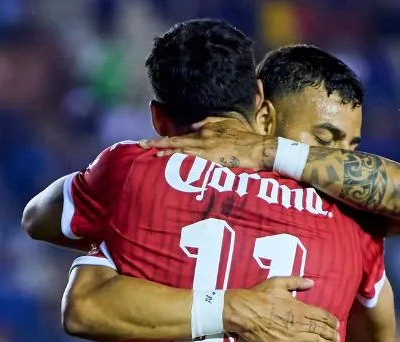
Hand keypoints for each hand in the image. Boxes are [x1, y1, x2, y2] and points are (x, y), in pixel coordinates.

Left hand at [139, 120, 276, 169]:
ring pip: (179, 148)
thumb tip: (195, 126)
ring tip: (148, 152)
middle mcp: (202, 137)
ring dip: (163, 150)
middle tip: (140, 145)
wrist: (259, 148)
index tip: (153, 144)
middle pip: (175, 140)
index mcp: (206, 130)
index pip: (182, 136)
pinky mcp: (210, 158)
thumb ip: (211, 123)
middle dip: (157, 143)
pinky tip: (164, 160)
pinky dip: (175, 158)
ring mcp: (205, 147)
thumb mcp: (228, 125)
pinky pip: (189, 158)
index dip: (166, 140)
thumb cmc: (246, 139)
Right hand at [223, 277, 339, 341]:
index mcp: (300, 308)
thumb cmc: (259, 296)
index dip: (331, 320)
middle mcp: (300, 324)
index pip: (321, 315)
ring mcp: (292, 337)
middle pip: (320, 329)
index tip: (337, 324)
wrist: (244, 312)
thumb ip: (296, 282)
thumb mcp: (278, 283)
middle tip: (337, 338)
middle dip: (331, 334)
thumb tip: (312, 283)